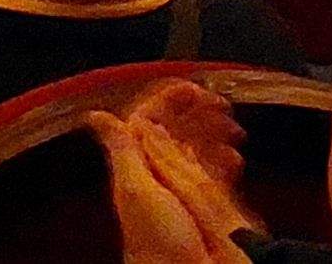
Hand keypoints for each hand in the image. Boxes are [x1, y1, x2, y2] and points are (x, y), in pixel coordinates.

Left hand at [91, 86, 258, 263]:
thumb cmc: (157, 242)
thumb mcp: (136, 191)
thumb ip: (123, 150)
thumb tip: (96, 114)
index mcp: (137, 162)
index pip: (149, 117)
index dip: (170, 99)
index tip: (196, 89)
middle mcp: (157, 171)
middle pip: (177, 129)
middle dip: (200, 114)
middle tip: (224, 107)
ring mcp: (179, 187)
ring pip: (197, 148)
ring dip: (215, 135)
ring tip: (235, 133)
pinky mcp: (199, 205)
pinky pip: (211, 174)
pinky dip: (223, 163)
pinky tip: (235, 161)